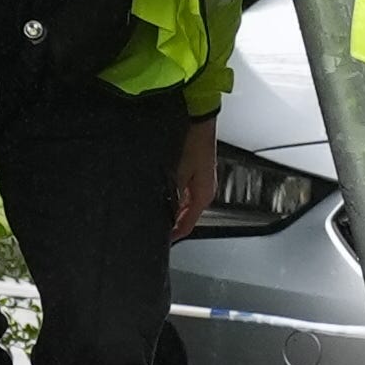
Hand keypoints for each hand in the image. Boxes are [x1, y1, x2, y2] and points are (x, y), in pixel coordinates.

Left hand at [171, 115, 218, 239]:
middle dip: (173, 224)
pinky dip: (177, 200)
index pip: (188, 225)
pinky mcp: (199, 175)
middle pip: (188, 217)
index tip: (164, 241)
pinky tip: (166, 197)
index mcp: (203, 196)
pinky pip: (187, 195)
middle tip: (158, 229)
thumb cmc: (193, 145)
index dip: (175, 235)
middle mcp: (206, 192)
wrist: (200, 124)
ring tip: (159, 215)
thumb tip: (165, 211)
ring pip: (187, 206)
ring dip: (174, 212)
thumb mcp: (177, 174)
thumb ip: (172, 196)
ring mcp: (203, 183)